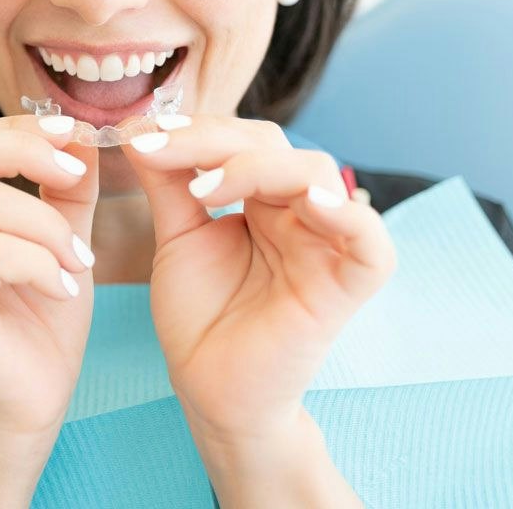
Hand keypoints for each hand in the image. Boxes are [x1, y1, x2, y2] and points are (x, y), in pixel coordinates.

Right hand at [0, 114, 99, 438]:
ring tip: (78, 261)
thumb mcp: (66, 236)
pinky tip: (63, 288)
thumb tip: (82, 133)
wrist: (32, 398)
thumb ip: (69, 187)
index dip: (23, 128)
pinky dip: (41, 262)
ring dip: (51, 227)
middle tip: (77, 176)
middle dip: (28, 150)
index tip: (77, 135)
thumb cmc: (45, 316)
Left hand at [120, 115, 396, 440]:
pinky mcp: (345, 288)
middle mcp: (298, 212)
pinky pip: (372, 243)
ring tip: (203, 190)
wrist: (208, 390)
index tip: (143, 134)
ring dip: (257, 168)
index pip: (247, 140)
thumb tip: (139, 123)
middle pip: (277, 147)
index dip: (199, 129)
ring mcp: (325, 246)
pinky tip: (304, 202)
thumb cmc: (200, 315)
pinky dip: (346, 214)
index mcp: (265, 199)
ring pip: (317, 174)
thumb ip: (166, 180)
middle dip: (215, 141)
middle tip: (161, 152)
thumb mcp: (178, 235)